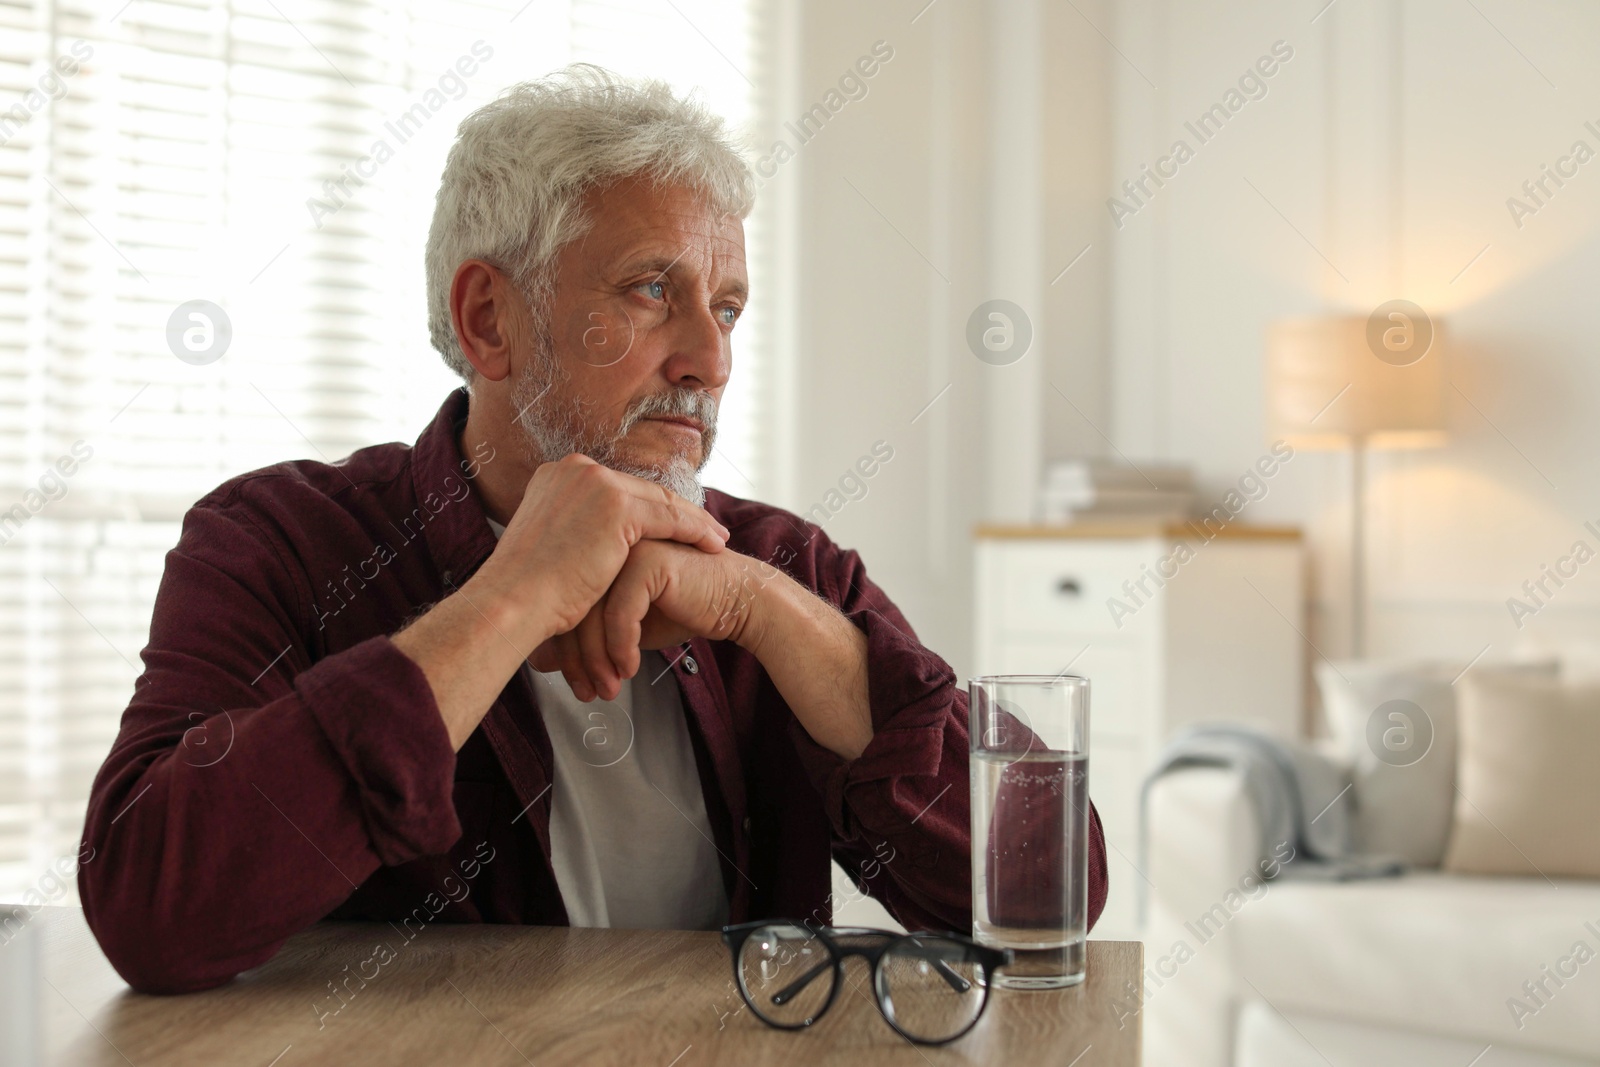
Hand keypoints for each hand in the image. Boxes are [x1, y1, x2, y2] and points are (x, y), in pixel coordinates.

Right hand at [468, 455, 728, 647]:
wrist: (511, 604)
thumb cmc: (525, 593)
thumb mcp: (550, 548)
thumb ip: (575, 533)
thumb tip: (594, 544)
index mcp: (556, 476)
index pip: (618, 489)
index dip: (650, 507)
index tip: (674, 525)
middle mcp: (574, 468)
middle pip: (642, 490)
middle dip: (677, 511)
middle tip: (707, 530)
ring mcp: (596, 483)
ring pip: (661, 501)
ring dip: (694, 521)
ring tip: (716, 540)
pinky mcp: (617, 506)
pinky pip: (671, 518)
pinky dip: (696, 531)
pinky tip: (714, 546)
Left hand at [530, 542, 778, 699]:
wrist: (734, 602)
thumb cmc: (681, 610)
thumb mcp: (625, 625)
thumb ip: (588, 634)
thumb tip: (541, 661)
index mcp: (596, 548)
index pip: (565, 598)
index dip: (565, 647)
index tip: (571, 681)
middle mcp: (607, 541)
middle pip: (573, 604)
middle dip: (579, 658)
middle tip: (587, 693)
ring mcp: (628, 546)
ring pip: (593, 610)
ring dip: (599, 659)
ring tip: (609, 689)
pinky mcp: (650, 560)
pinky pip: (621, 611)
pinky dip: (622, 646)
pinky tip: (631, 668)